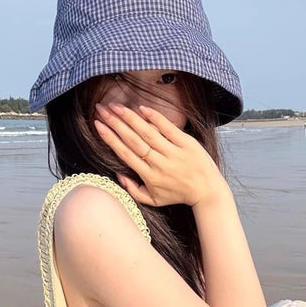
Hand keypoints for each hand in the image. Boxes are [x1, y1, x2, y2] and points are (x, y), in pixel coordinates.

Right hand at [94, 102, 226, 206]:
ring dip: (130, 117)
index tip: (97, 125)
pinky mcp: (187, 144)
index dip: (110, 138)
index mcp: (149, 176)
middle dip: (115, 123)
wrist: (207, 192)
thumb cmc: (178, 195)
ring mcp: (173, 153)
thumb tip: (118, 175)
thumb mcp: (153, 200)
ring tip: (115, 106)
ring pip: (147, 133)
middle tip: (101, 109)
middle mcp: (159, 163)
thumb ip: (133, 190)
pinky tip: (142, 108)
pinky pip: (169, 128)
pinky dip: (155, 118)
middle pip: (132, 140)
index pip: (125, 153)